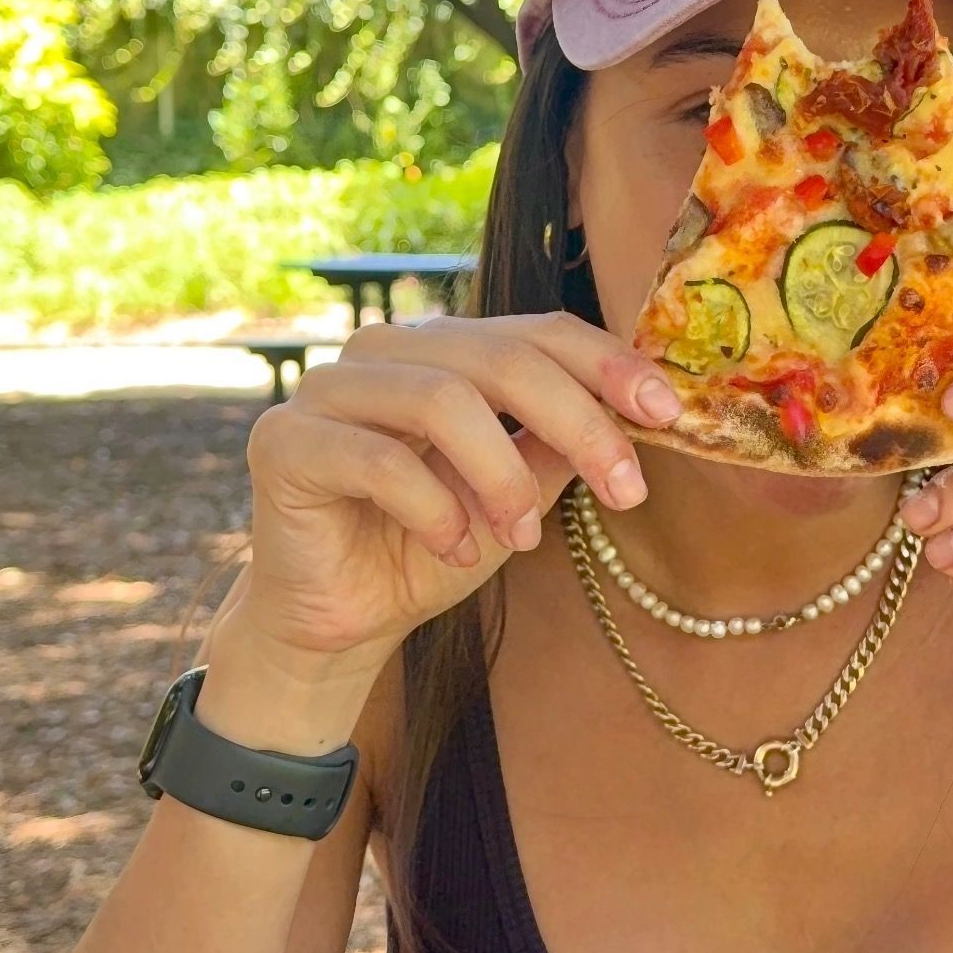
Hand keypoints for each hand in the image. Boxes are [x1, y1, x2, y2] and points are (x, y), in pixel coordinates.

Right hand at [236, 313, 682, 672]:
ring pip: (442, 400)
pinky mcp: (285, 441)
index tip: (667, 413)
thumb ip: (559, 448)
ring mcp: (328, 388)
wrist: (340, 621)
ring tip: (524, 537)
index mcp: (445, 350)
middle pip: (500, 357)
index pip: (536, 331)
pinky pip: (380, 460)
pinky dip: (435, 510)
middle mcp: (385, 352)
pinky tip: (455, 548)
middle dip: (578, 422)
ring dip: (502, 475)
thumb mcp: (516, 497)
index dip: (606, 363)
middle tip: (626, 489)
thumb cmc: (428, 548)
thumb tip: (636, 412)